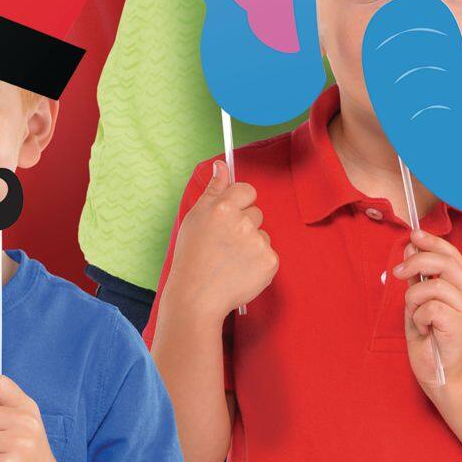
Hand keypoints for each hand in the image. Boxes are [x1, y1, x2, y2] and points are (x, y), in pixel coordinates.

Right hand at [169, 163, 278, 318]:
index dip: (239, 203)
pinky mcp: (270, 262)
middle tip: (224, 244)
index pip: (247, 190)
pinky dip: (258, 263)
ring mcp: (258, 242)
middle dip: (244, 225)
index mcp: (222, 207)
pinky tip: (240, 271)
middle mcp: (242, 221)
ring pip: (262, 234)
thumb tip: (222, 164)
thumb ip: (213, 189)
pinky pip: (269, 254)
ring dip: (251, 244)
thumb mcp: (195, 218)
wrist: (196, 296)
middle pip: (256, 212)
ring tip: (230, 260)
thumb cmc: (191, 257)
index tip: (229, 218)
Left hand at [392, 228, 461, 386]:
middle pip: (445, 263)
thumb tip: (410, 247)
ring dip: (414, 299)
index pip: (452, 254)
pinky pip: (431, 307)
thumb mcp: (418, 300)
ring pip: (434, 286)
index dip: (433, 242)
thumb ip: (417, 275)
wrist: (437, 370)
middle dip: (416, 262)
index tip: (414, 235)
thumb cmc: (429, 335)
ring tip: (416, 315)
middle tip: (398, 272)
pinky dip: (418, 317)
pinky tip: (424, 328)